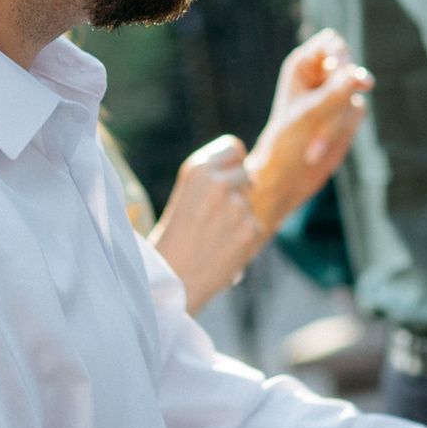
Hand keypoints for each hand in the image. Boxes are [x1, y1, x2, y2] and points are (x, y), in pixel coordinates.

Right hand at [148, 135, 267, 310]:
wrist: (171, 280)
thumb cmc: (173, 239)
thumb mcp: (186, 196)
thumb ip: (213, 180)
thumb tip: (253, 175)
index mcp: (197, 169)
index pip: (234, 147)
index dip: (233, 164)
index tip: (227, 178)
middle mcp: (219, 182)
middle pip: (247, 175)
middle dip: (238, 192)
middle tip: (216, 216)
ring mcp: (237, 205)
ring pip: (250, 204)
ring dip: (240, 219)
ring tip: (214, 238)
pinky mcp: (251, 229)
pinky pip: (256, 227)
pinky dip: (244, 240)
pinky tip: (223, 250)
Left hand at [245, 29, 373, 230]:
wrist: (285, 178)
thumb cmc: (284, 143)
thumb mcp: (306, 117)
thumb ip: (332, 96)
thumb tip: (358, 77)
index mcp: (302, 66)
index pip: (331, 43)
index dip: (340, 54)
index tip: (343, 70)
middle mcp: (319, 77)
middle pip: (349, 66)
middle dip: (344, 91)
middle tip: (348, 100)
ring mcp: (335, 97)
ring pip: (356, 94)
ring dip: (339, 121)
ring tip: (315, 145)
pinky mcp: (345, 116)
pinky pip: (358, 112)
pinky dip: (344, 130)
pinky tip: (322, 146)